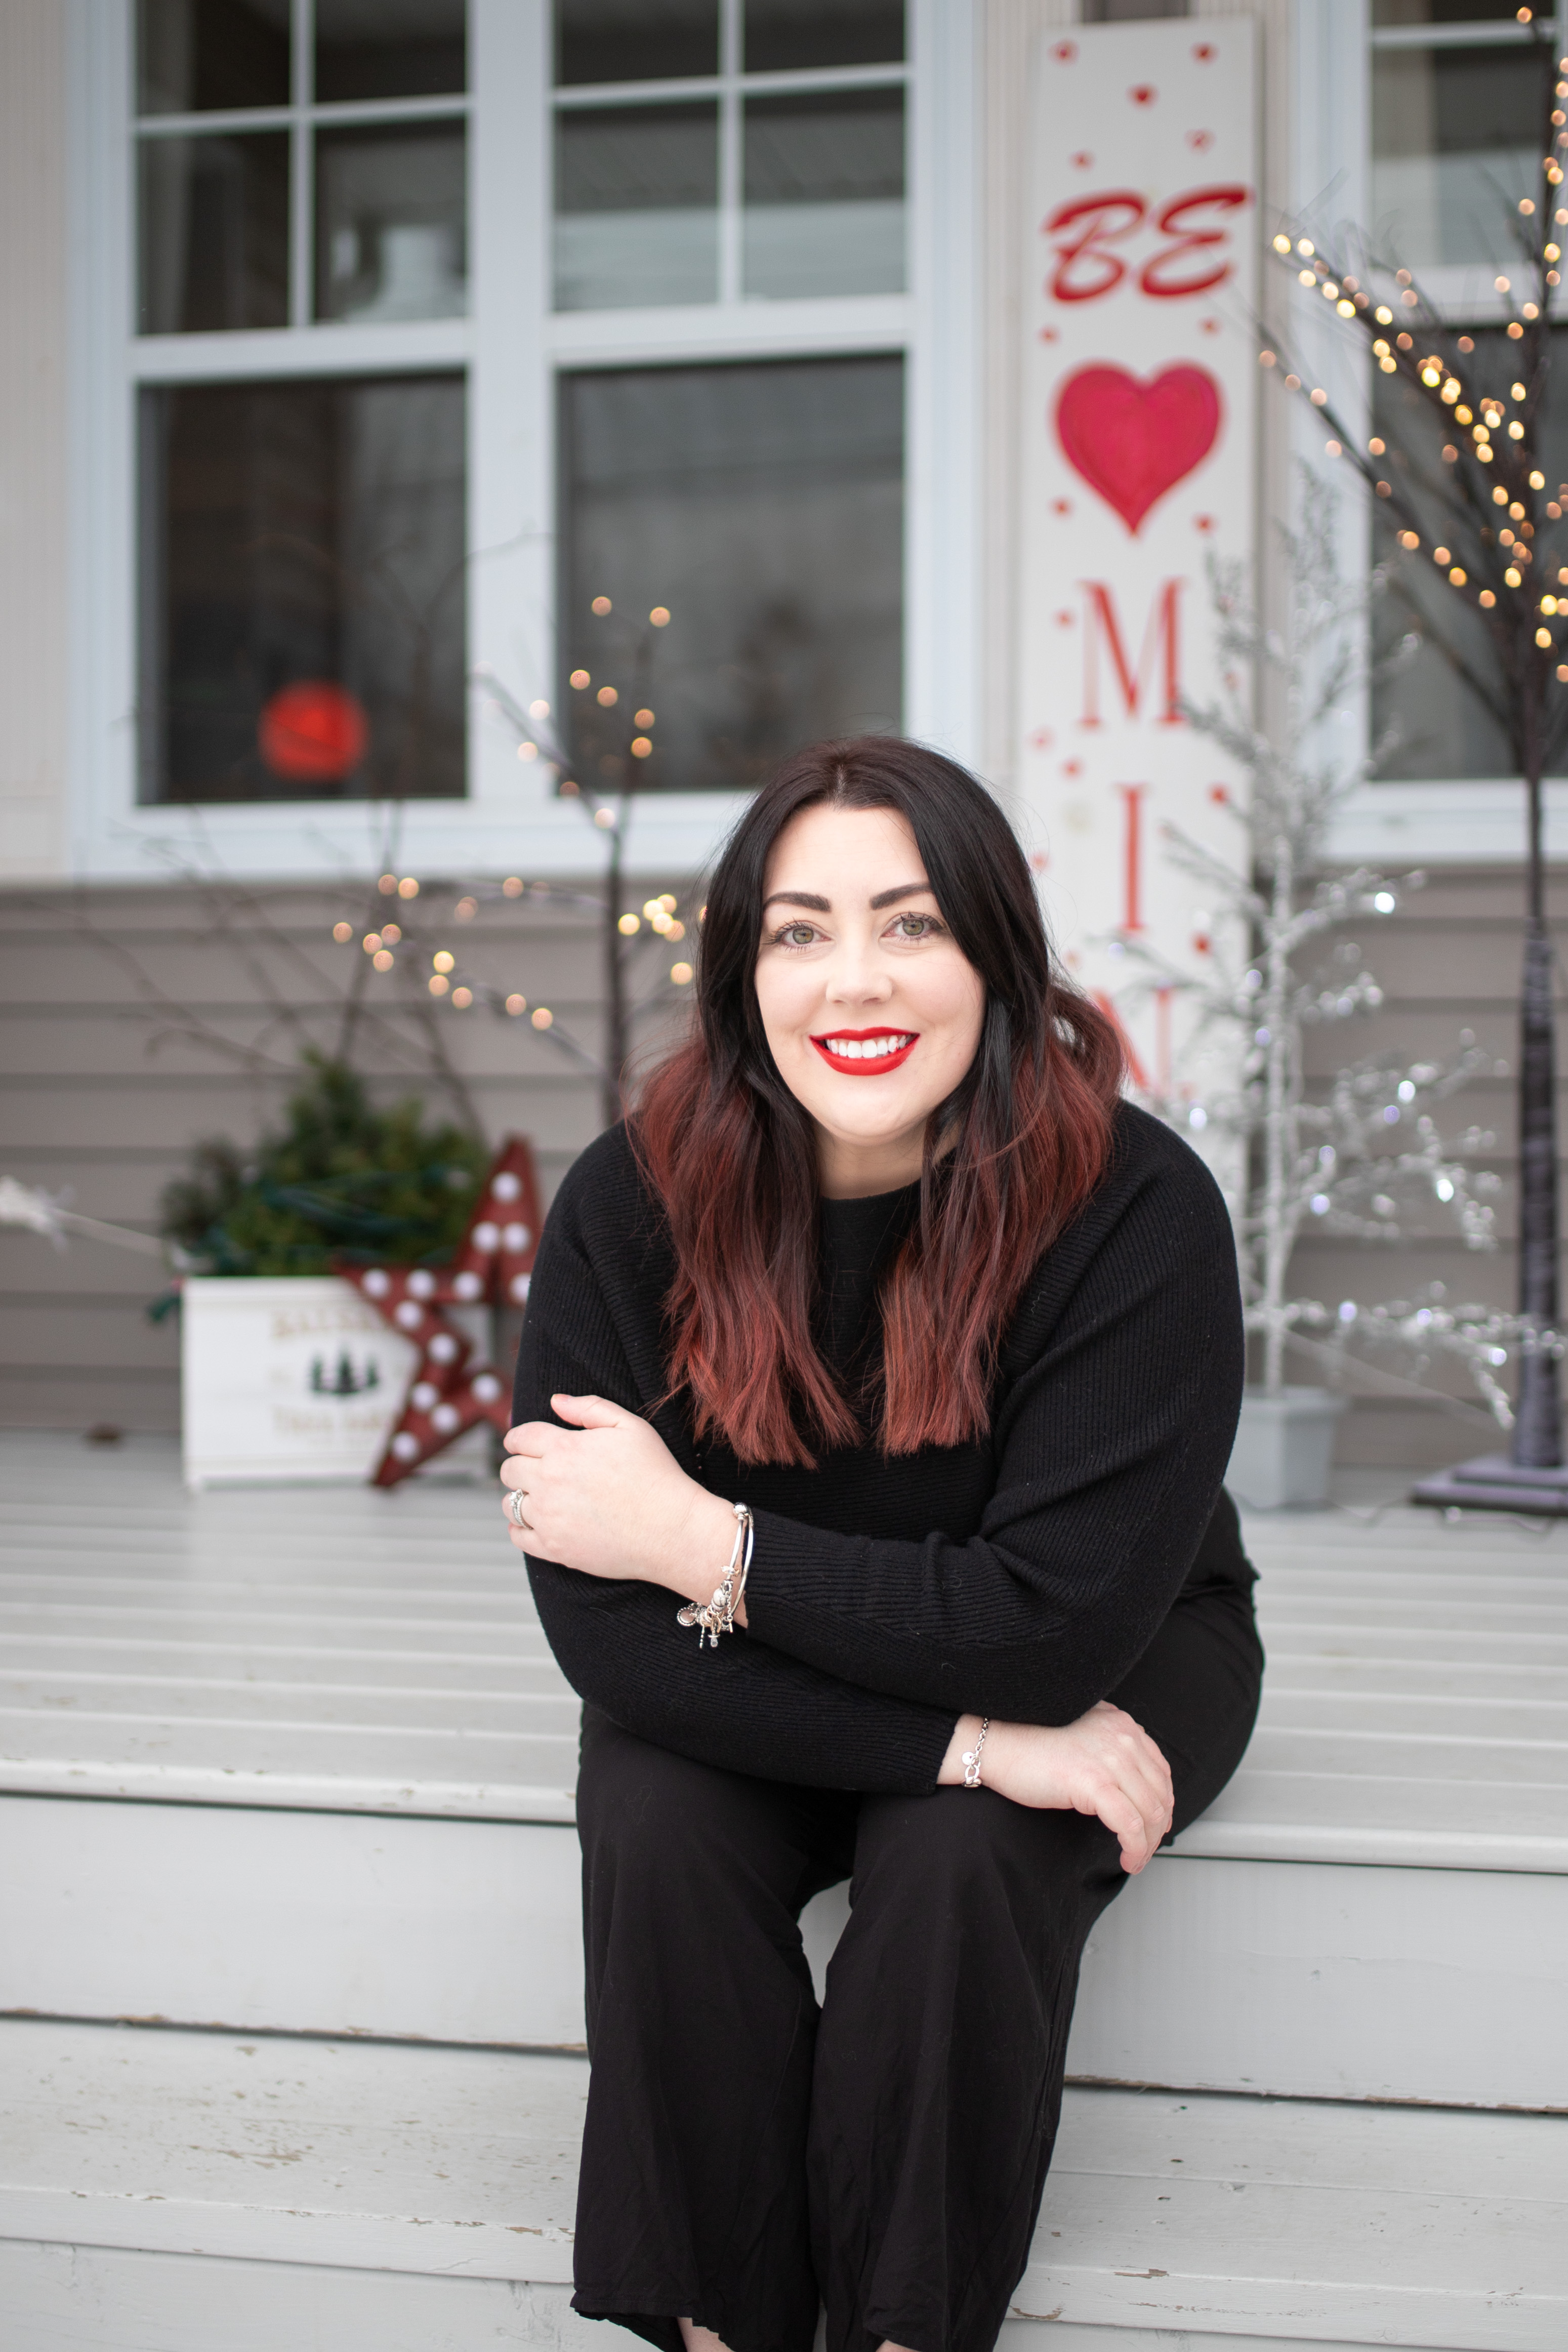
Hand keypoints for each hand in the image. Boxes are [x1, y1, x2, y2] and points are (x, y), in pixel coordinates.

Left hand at [500, 1394, 738, 1607]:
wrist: (671, 1529)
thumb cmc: (656, 1474)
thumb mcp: (630, 1427)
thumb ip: (590, 1408)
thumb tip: (556, 1401)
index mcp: (564, 1448)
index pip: (519, 1438)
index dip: (518, 1438)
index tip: (524, 1444)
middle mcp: (549, 1482)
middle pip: (509, 1470)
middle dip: (518, 1466)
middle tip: (535, 1470)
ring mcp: (549, 1517)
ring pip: (509, 1504)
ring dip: (519, 1497)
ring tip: (539, 1498)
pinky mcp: (554, 1548)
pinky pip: (517, 1537)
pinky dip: (520, 1528)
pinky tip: (536, 1523)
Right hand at [938, 1702, 1174, 1873]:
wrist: (994, 1741)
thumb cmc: (1027, 1741)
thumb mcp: (1080, 1733)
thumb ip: (1107, 1746)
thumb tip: (1126, 1780)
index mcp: (1122, 1725)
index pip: (1160, 1771)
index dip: (1161, 1804)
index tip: (1152, 1825)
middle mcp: (1122, 1738)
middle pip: (1160, 1794)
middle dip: (1157, 1829)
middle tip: (1145, 1849)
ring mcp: (1110, 1759)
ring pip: (1149, 1813)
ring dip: (1147, 1844)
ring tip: (1135, 1860)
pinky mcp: (1093, 1782)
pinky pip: (1129, 1825)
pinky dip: (1134, 1848)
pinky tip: (1127, 1859)